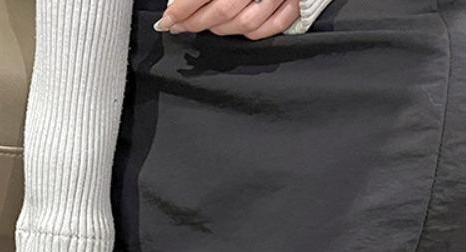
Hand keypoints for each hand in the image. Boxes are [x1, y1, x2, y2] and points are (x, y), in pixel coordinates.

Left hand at [155, 0, 299, 38]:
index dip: (182, 8)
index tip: (167, 19)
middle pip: (223, 10)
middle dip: (195, 23)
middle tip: (178, 26)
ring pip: (244, 24)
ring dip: (219, 30)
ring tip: (203, 27)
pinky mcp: (297, 0)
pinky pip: (272, 27)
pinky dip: (252, 33)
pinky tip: (234, 29)